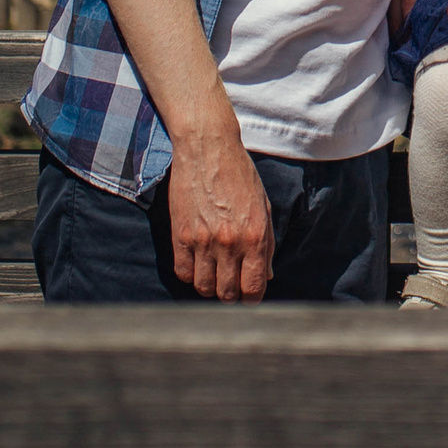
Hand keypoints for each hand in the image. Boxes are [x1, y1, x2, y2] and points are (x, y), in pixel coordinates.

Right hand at [167, 127, 273, 301]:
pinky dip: (190, 274)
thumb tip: (267, 275)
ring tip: (214, 276)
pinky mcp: (180, 235)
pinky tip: (197, 264)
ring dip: (210, 287)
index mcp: (255, 236)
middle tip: (231, 287)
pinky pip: (183, 272)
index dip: (252, 298)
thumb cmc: (240, 175)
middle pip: (227, 293)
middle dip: (231, 295)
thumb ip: (267, 244)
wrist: (208, 148)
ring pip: (203, 287)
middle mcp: (230, 242)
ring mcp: (203, 241)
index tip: (249, 297)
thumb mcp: (263, 207)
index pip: (253, 288)